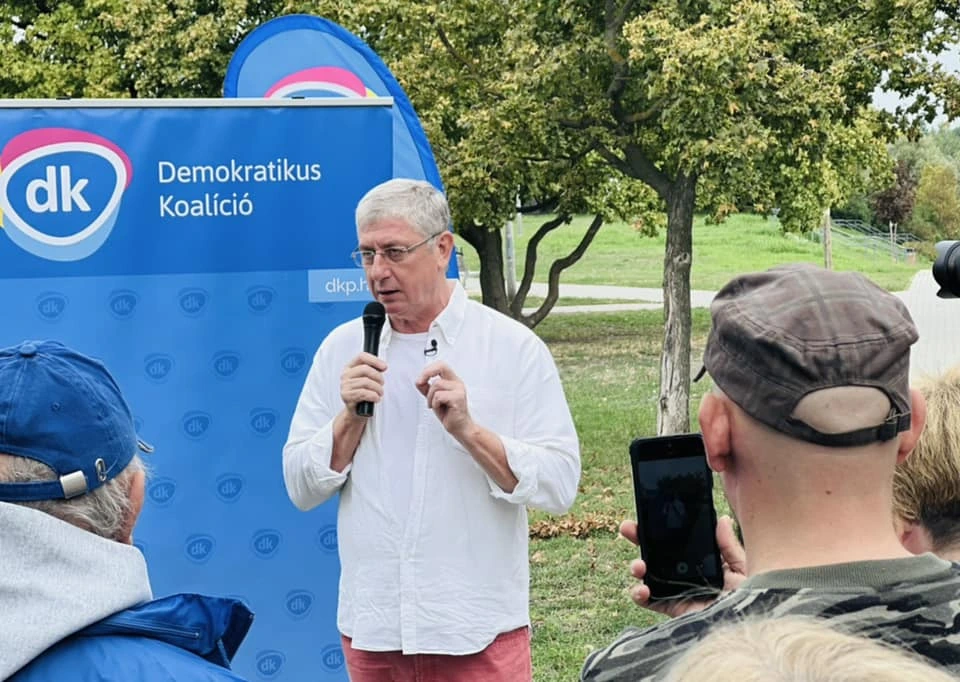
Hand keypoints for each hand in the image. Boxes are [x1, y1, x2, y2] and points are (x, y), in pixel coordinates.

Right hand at [339, 352, 386, 415]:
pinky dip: (373, 396)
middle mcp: (345, 375)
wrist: (357, 410)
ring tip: (379, 393)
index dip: (374, 360)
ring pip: (366, 382)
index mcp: (350, 367)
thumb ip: (373, 370)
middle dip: (378, 377)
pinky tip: (376, 398)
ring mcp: (344, 385)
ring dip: (377, 388)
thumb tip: (383, 366)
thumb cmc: (363, 393)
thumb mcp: (368, 379)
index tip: (384, 367)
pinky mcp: (346, 396)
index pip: (361, 357)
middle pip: (365, 369)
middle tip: (382, 383)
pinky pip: (363, 393)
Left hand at [415, 361, 470, 436]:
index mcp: (452, 381)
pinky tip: (440, 409)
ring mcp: (459, 390)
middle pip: (441, 367)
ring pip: (436, 385)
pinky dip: (435, 404)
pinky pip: (439, 396)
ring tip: (435, 405)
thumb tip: (419, 381)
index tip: (421, 378)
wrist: (459, 427)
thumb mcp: (434, 398)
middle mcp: (457, 383)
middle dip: (427, 373)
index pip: (441, 365)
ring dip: (430, 397)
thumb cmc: (449, 413)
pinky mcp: (458, 398)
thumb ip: (427, 388)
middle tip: (420, 382)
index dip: (429, 369)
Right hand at [621, 515, 746, 617]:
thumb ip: (729, 546)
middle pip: (657, 553)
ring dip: (637, 566)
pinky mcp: (674, 610)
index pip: (677, 540)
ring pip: (648, 575)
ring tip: (638, 565)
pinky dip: (639, 595)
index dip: (660, 527)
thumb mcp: (744, 568)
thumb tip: (721, 519)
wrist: (752, 630)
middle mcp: (686, 574)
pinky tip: (641, 589)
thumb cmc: (754, 599)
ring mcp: (678, 592)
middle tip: (627, 528)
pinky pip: (650, 602)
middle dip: (639, 539)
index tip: (648, 514)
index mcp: (702, 560)